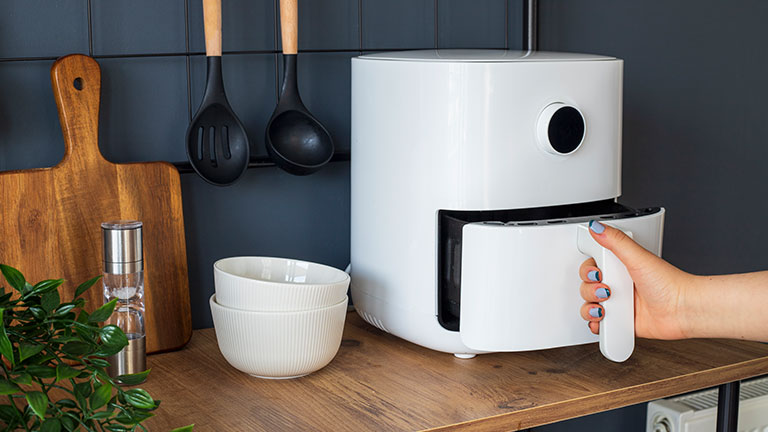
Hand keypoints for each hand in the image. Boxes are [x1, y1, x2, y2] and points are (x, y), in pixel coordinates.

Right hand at [578, 220, 692, 339]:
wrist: (683, 310)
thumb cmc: (669, 284)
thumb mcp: (638, 257)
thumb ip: (615, 240)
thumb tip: (596, 226)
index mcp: (620, 266)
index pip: (591, 266)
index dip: (588, 270)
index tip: (597, 272)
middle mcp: (618, 284)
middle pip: (586, 286)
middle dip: (589, 289)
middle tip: (606, 289)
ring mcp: (619, 304)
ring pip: (589, 305)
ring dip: (590, 307)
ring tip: (605, 307)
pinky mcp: (621, 321)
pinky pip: (599, 324)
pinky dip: (596, 323)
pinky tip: (603, 320)